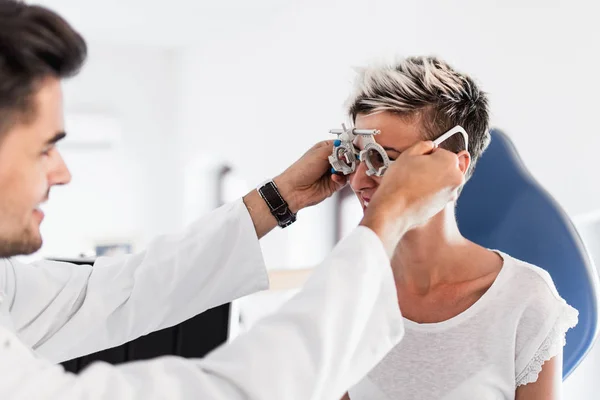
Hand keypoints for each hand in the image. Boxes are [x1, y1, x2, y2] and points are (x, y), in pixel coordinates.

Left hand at [274, 141, 347, 212]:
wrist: (295, 189)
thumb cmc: (301, 170)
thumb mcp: (320, 153)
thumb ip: (336, 149)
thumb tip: (348, 147)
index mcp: (325, 149)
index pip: (342, 145)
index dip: (348, 147)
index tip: (352, 149)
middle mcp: (329, 160)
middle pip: (347, 157)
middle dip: (348, 159)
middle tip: (347, 160)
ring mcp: (332, 172)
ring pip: (348, 169)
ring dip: (346, 169)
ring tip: (340, 169)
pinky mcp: (334, 183)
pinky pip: (344, 180)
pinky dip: (341, 178)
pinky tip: (333, 177)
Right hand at [360, 141, 464, 255]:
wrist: (394, 209)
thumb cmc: (400, 182)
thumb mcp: (408, 154)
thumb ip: (423, 145)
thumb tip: (429, 146)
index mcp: (450, 161)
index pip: (441, 151)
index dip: (427, 155)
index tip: (418, 160)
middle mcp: (456, 177)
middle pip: (445, 166)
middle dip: (433, 167)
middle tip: (415, 171)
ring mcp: (451, 193)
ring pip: (442, 180)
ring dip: (432, 179)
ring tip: (414, 183)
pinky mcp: (444, 205)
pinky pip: (439, 193)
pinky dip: (431, 191)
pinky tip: (416, 193)